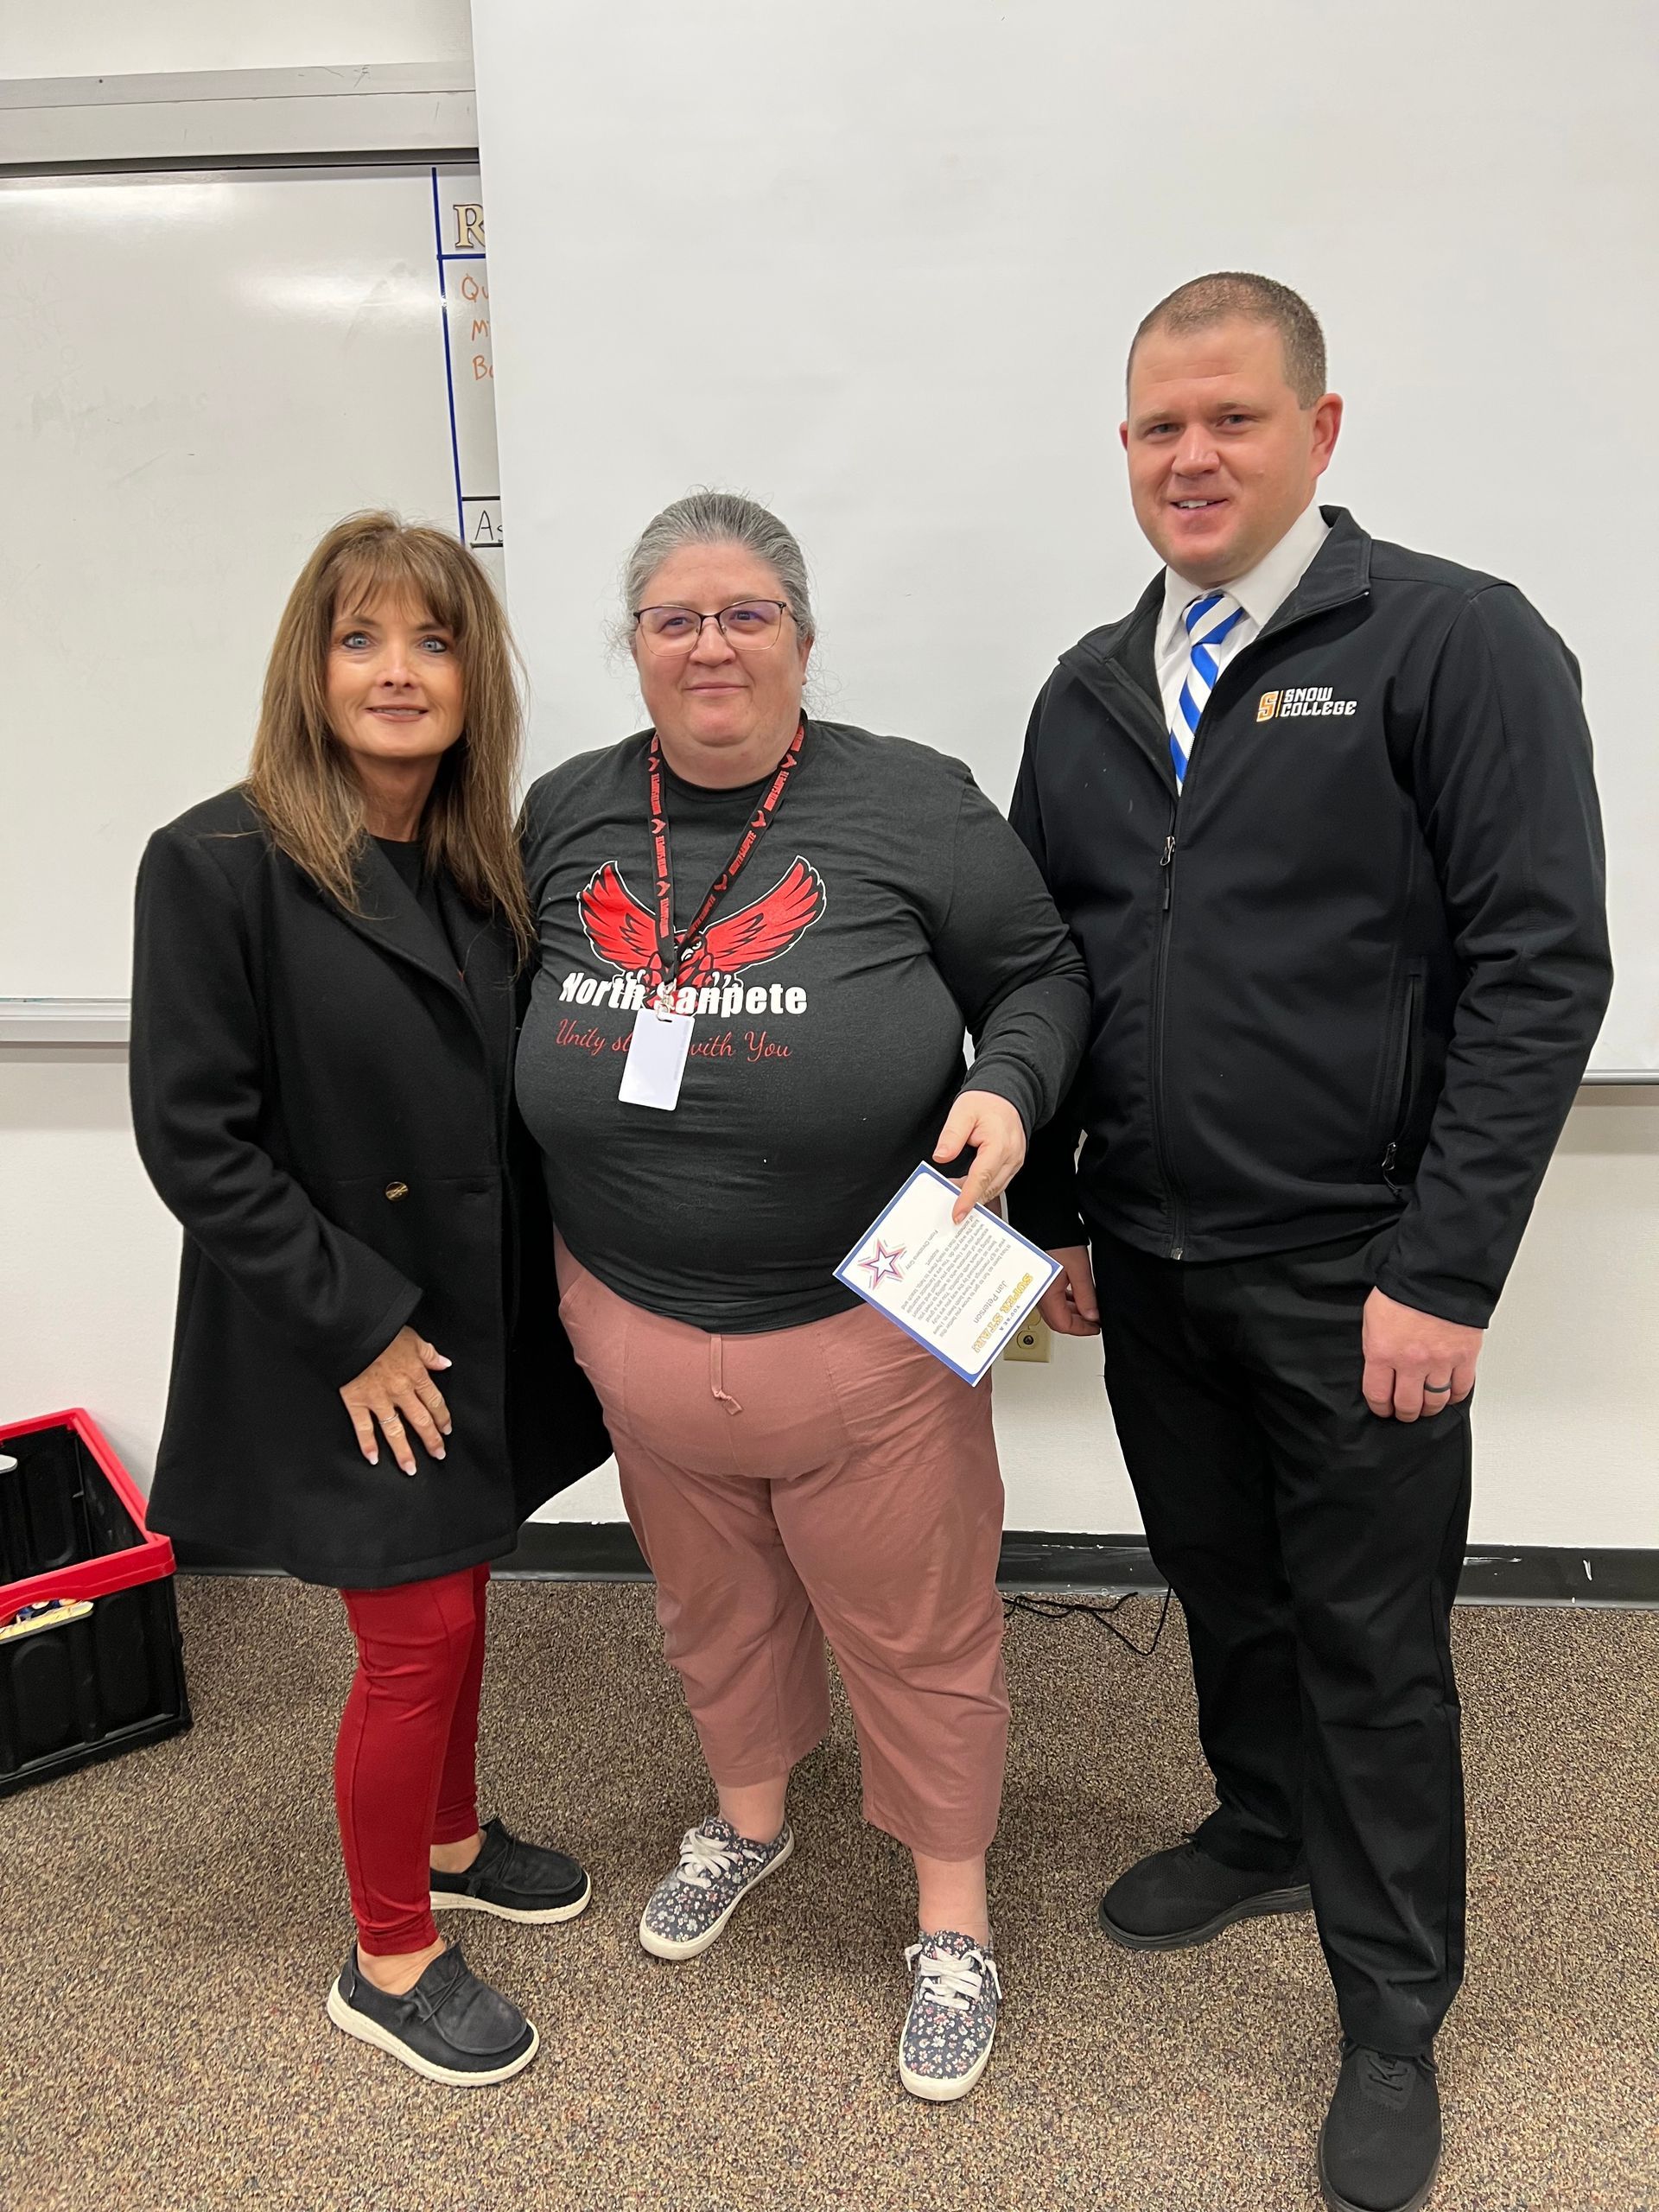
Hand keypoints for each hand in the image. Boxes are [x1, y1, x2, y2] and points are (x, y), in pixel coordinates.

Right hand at [340, 1326, 453, 1474]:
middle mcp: (400, 1390)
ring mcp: (378, 1399)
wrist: (355, 1330)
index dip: (443, 1418)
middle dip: (431, 1440)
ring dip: (404, 1451)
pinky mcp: (356, 1401)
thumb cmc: (383, 1331)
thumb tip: (444, 1363)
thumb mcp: (413, 1337)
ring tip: (410, 1468)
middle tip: (438, 1455)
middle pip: (420, 1420)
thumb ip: (429, 1354)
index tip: (447, 1430)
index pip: (434, 1402)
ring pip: (395, 1430)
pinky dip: (367, 1444)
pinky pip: (363, 1427)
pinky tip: (374, 1458)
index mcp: (415, 1374)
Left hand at [932, 1089, 1027, 1223]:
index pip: (981, 1177)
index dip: (968, 1198)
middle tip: (949, 1210)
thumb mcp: (962, 1112)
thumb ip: (952, 1135)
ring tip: (955, 1202)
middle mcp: (1011, 1156)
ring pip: (994, 1189)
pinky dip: (983, 1190)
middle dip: (970, 1202)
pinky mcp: (1013, 1164)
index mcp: (999, 1144)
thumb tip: (941, 1156)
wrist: (1006, 1095)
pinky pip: (998, 1183)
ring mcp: (1014, 1161)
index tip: (957, 1213)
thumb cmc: (987, 1102)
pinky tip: (968, 1192)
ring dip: (976, 1197)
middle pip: (989, 1188)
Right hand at [1038, 1244, 1099, 1336]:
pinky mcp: (1035, 1278)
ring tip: (1086, 1308)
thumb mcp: (1079, 1268)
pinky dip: (1063, 1300)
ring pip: (1052, 1309)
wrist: (1040, 1218)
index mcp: (1046, 1294)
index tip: (1096, 1327)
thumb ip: (1086, 1295)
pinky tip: (1073, 1295)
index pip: (1063, 1324)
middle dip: (1076, 1323)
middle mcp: (1036, 1293)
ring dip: (1070, 1311)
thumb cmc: (1056, 1237)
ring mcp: (1034, 1286)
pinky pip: (1049, 1297)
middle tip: (1093, 1321)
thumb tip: (1092, 1315)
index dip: (1082, 1329)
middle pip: (1056, 1319)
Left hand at [1361, 1288, 1482, 1422]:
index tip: (1383, 1409)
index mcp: (1383, 1353)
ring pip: (1435, 1402)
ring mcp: (1440, 1362)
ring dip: (1429, 1408)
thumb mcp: (1373, 1318)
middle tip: (1405, 1412)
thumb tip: (1380, 1368)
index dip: (1380, 1407)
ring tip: (1426, 1406)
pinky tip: (1449, 1394)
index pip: (1378, 1395)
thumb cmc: (1403, 1289)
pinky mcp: (1464, 1357)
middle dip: (1404, 1413)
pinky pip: (1461, 1388)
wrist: (1436, 1273)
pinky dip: (1455, 1396)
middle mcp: (1411, 1363)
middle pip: (1408, 1405)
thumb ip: (1376, 1347)